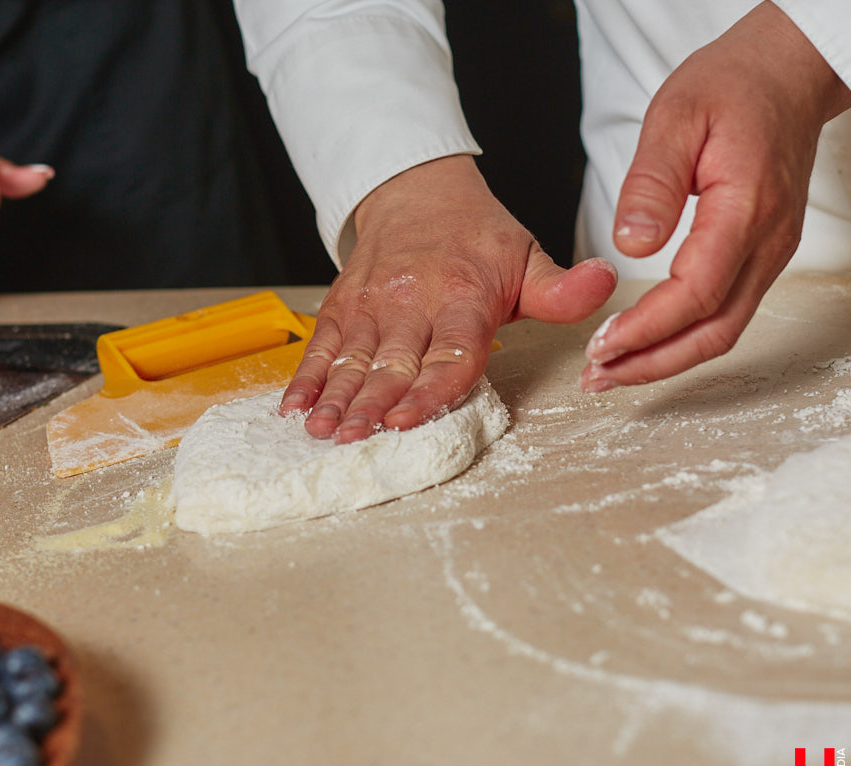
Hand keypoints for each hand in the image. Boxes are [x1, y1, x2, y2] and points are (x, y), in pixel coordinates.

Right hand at [280, 155, 616, 441]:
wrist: (418, 192)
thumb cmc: (476, 237)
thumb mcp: (528, 256)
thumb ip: (561, 288)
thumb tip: (604, 281)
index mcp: (461, 295)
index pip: (448, 352)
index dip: (427, 389)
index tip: (406, 419)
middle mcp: (411, 299)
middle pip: (391, 362)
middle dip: (370, 404)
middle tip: (354, 439)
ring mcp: (371, 303)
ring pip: (351, 358)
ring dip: (335, 397)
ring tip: (322, 430)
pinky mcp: (343, 305)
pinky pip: (322, 344)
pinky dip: (307, 376)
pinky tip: (296, 406)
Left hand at [580, 1, 850, 392]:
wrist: (782, 75)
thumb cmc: (730, 88)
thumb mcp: (676, 117)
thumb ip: (652, 182)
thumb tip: (631, 243)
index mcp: (745, 209)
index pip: (698, 291)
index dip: (648, 328)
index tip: (602, 345)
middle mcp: (766, 241)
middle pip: (715, 330)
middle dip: (653, 363)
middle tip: (598, 378)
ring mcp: (769, 252)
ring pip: (724, 330)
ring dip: (667, 360)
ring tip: (612, 374)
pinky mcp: (759, 254)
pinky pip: (726, 312)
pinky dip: (683, 339)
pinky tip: (645, 346)